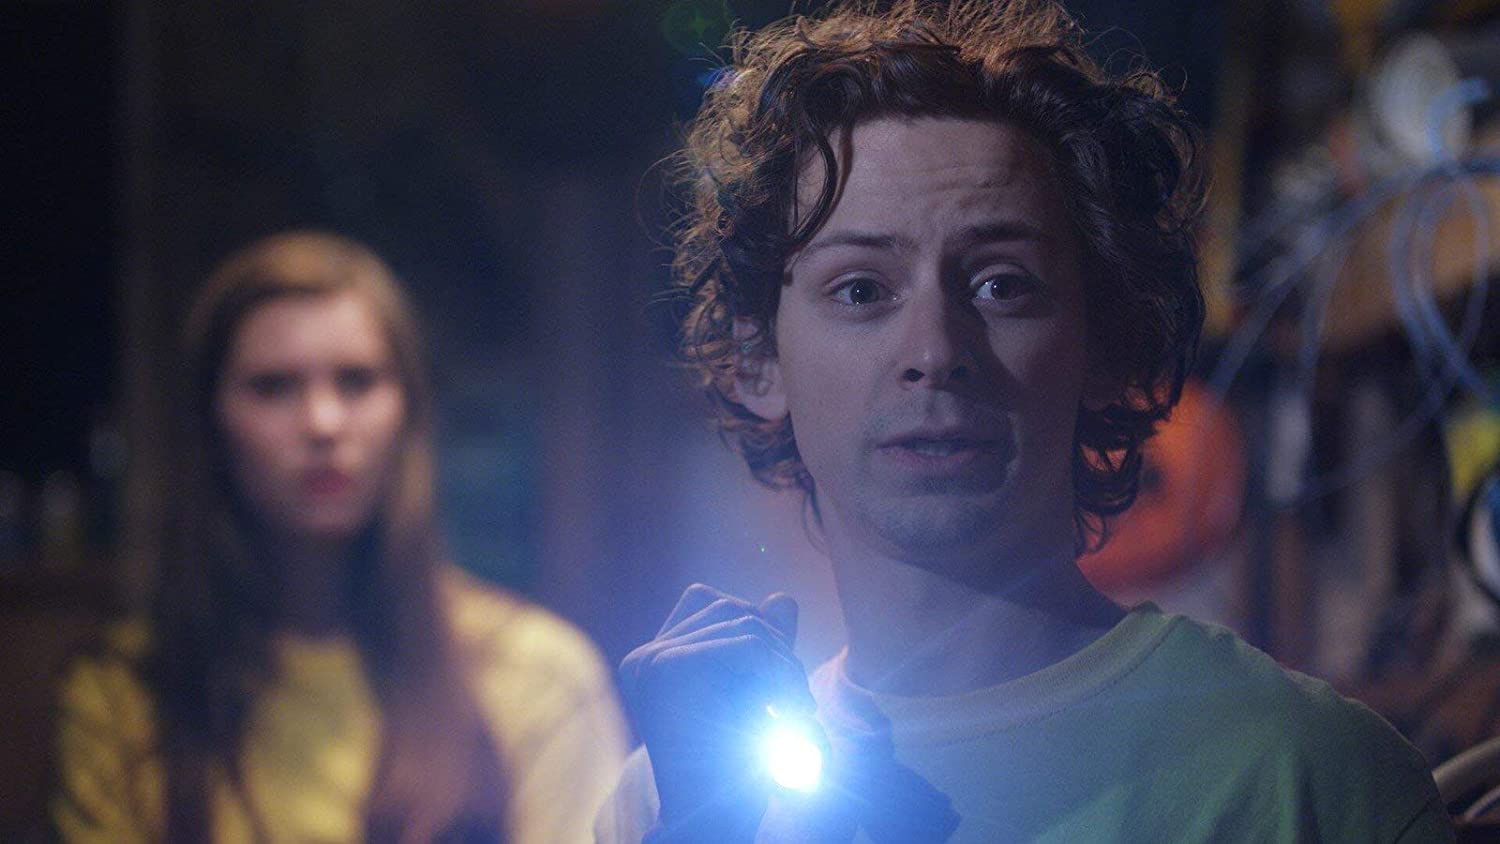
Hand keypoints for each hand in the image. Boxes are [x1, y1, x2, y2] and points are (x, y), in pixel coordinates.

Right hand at [621, 584, 814, 842]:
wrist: (712, 824)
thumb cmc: (734, 771)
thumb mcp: (755, 696)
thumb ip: (765, 648)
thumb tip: (783, 598)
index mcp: (652, 663)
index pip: (709, 603)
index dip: (755, 630)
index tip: (780, 685)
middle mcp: (644, 658)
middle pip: (729, 607)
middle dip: (777, 647)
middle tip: (801, 703)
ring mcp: (651, 661)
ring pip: (744, 622)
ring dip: (786, 664)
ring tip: (799, 712)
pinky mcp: (667, 669)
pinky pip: (748, 644)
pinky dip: (782, 675)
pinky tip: (791, 713)